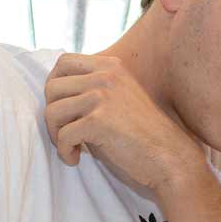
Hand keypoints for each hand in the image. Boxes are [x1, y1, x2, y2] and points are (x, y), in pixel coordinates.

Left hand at [44, 54, 203, 193]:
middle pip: (52, 87)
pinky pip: (63, 135)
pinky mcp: (99, 121)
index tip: (62, 109)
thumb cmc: (141, 134)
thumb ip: (91, 90)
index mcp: (111, 67)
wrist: (169, 157)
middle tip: (64, 134)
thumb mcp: (118, 99)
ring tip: (70, 148)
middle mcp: (106, 75)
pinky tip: (75, 159)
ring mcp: (102, 96)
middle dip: (52, 114)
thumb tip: (51, 94)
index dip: (55, 86)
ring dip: (56, 135)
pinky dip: (64, 151)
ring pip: (52, 111)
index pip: (64, 62)